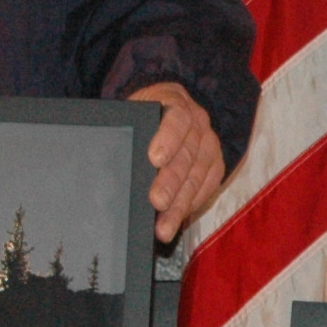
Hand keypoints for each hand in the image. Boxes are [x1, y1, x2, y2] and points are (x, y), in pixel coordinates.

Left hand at [127, 81, 228, 242]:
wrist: (161, 111)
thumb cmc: (139, 116)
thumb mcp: (131, 112)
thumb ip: (127, 129)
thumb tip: (111, 155)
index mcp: (174, 100)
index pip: (176, 117)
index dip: (167, 137)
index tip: (154, 159)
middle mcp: (197, 120)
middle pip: (187, 153)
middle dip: (172, 181)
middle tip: (157, 201)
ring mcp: (209, 142)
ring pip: (197, 175)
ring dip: (181, 203)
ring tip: (164, 227)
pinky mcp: (215, 163)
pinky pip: (208, 186)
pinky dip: (193, 205)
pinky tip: (179, 220)